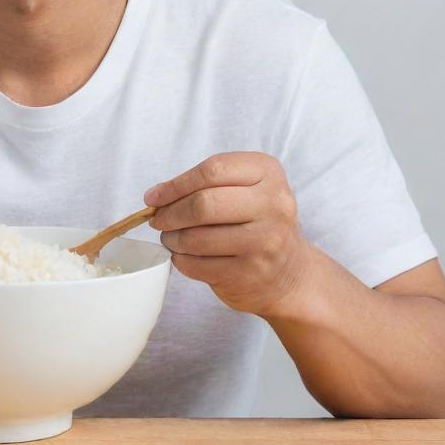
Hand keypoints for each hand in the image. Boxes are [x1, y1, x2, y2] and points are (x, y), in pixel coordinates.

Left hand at [144, 152, 311, 316]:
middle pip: (203, 204)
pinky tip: (184, 256)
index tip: (154, 196)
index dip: (176, 184)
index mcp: (268, 173)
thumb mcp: (245, 189)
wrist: (290, 274)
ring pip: (197, 238)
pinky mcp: (249, 274)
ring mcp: (264, 242)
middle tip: (157, 219)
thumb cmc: (256, 222)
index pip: (212, 170)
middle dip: (170, 213)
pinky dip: (181, 260)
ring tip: (170, 237)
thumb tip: (155, 196)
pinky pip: (198, 265)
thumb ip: (206, 184)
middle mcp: (273, 205)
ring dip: (172, 238)